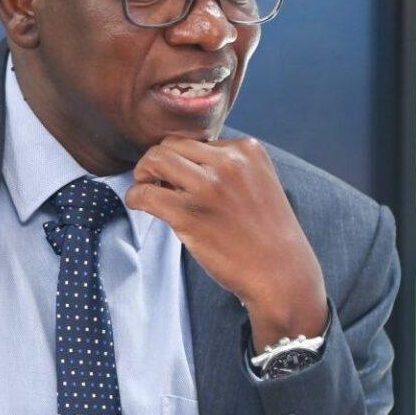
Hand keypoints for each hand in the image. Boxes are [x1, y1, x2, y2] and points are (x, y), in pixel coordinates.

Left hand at [126, 135, 327, 349]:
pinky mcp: (189, 214)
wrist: (281, 273)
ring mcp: (208, 187)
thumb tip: (177, 161)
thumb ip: (227, 167)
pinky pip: (146, 193)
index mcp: (247, 150)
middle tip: (155, 182)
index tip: (181, 181)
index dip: (182, 160)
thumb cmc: (266, 234)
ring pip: (155, 160)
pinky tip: (139, 205)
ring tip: (147, 191)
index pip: (196, 141)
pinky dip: (134, 196)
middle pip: (171, 144)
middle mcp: (229, 162)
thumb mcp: (258, 183)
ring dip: (143, 174)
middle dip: (157, 161)